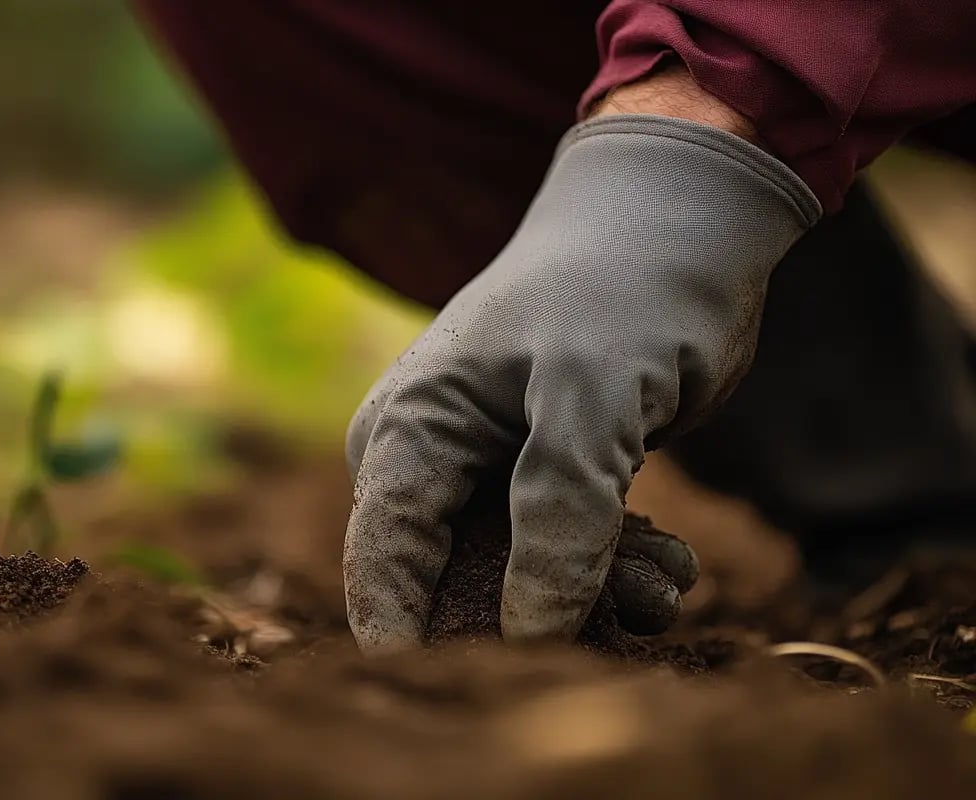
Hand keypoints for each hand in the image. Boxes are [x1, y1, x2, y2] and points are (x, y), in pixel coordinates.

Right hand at [343, 113, 819, 652]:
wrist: (678, 221)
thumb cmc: (620, 290)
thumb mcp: (593, 398)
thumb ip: (558, 517)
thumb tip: (531, 634)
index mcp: (409, 430)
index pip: (384, 561)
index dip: (418, 639)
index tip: (482, 693)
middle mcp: (430, 456)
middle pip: (453, 582)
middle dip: (536, 615)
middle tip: (630, 613)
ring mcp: (484, 469)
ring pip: (516, 576)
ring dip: (590, 595)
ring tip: (664, 580)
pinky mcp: (537, 475)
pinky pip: (558, 552)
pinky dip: (611, 570)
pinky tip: (666, 562)